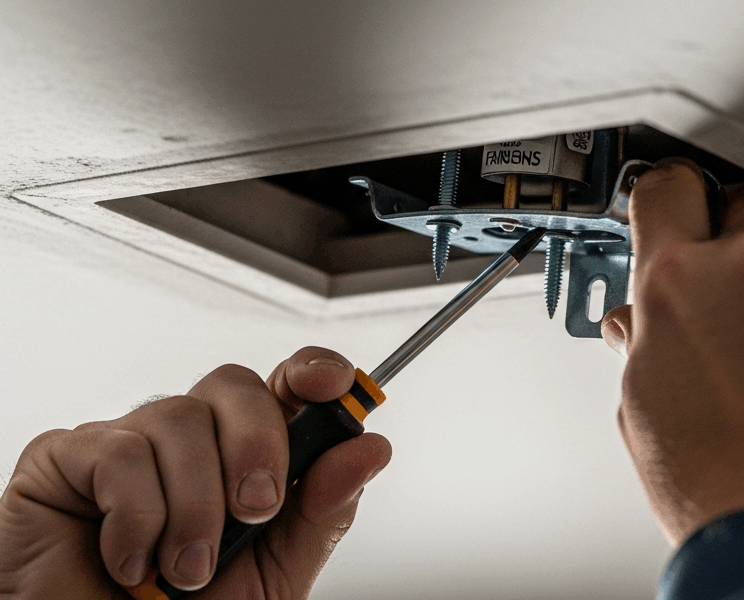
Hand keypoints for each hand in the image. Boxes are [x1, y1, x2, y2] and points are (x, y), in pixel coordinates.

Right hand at [0, 346, 390, 598]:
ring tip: (188, 567)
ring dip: (195, 504)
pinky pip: (118, 452)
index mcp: (245, 454)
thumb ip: (324, 510)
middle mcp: (191, 439)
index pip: (284, 384)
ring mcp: (129, 441)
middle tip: (256, 509)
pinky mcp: (68, 457)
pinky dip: (138, 518)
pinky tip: (134, 561)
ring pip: (178, 416)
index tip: (333, 385)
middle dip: (258, 444)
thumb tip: (369, 450)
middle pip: (234, 384)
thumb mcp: (279, 570)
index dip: (313, 370)